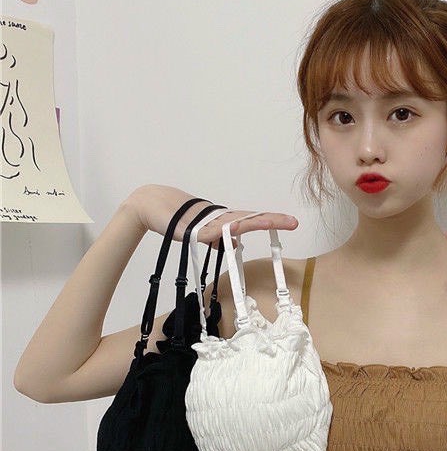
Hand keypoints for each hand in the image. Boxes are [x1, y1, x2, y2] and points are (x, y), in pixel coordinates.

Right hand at [125, 184, 298, 248]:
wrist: (148, 206)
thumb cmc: (175, 218)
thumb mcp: (202, 233)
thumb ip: (218, 238)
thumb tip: (234, 245)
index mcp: (223, 220)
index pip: (252, 219)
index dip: (271, 219)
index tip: (290, 222)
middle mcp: (219, 218)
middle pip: (250, 219)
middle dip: (272, 220)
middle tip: (293, 222)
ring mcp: (207, 221)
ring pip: (236, 222)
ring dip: (255, 222)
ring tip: (274, 221)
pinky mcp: (192, 228)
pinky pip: (211, 232)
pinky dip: (223, 232)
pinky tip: (236, 233)